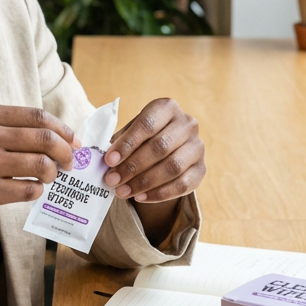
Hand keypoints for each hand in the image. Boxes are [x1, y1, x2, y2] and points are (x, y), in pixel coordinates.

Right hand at [0, 105, 79, 263]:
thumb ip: (6, 127)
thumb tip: (55, 134)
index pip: (37, 116)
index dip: (63, 129)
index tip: (74, 141)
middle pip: (44, 138)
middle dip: (65, 152)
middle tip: (69, 163)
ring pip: (41, 165)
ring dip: (52, 173)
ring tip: (49, 177)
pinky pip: (28, 190)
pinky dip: (37, 191)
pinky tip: (32, 190)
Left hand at [102, 99, 204, 242]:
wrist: (170, 149)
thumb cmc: (143, 138)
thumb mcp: (131, 133)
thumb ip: (120, 142)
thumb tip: (104, 159)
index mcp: (167, 108)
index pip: (147, 124)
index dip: (127, 143)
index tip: (109, 160)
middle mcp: (187, 124)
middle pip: (160, 147)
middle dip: (132, 166)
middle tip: (112, 180)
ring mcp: (197, 146)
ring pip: (172, 167)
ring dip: (144, 182)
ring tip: (122, 191)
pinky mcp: (201, 169)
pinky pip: (182, 184)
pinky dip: (159, 193)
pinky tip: (140, 197)